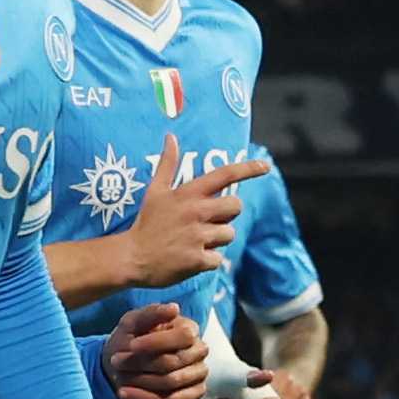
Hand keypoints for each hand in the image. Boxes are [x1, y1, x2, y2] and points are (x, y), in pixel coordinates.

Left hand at [102, 302, 208, 398]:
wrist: (123, 363)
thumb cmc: (131, 338)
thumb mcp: (133, 322)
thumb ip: (150, 313)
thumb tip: (174, 308)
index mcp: (190, 329)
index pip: (183, 336)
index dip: (156, 343)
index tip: (132, 345)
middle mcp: (199, 352)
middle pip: (174, 362)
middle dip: (142, 363)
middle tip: (116, 362)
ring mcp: (198, 375)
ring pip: (171, 383)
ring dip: (140, 381)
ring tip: (118, 377)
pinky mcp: (192, 395)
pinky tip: (124, 394)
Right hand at [111, 136, 262, 287]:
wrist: (132, 257)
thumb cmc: (146, 223)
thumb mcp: (155, 191)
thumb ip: (167, 165)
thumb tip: (171, 137)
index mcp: (188, 193)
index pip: (224, 174)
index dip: (248, 169)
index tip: (266, 166)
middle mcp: (196, 211)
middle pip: (235, 207)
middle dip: (227, 215)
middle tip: (208, 221)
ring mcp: (198, 236)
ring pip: (229, 234)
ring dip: (217, 240)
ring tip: (194, 241)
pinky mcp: (198, 259)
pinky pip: (219, 258)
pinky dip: (209, 260)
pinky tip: (191, 258)